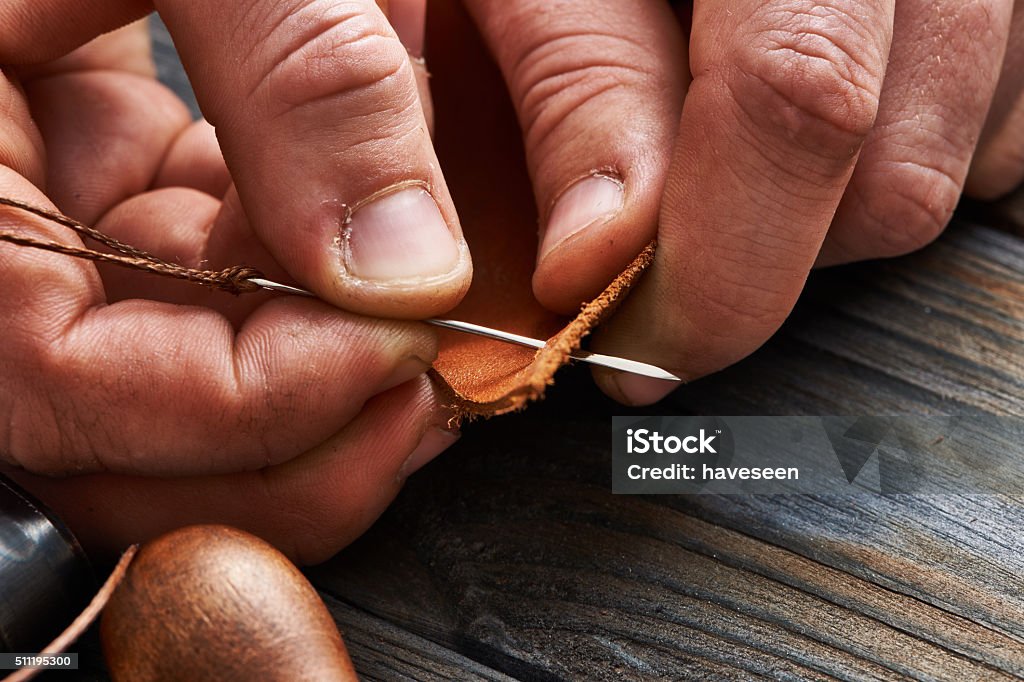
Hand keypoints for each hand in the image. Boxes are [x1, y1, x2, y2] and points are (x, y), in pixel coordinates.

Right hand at [0, 3, 462, 563]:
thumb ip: (299, 77)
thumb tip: (406, 263)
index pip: (70, 391)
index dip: (245, 405)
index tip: (392, 355)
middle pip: (135, 438)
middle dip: (300, 436)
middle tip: (428, 391)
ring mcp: (57, 236)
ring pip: (186, 379)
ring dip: (323, 379)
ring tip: (431, 344)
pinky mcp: (120, 193)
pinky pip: (217, 283)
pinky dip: (312, 289)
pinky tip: (386, 260)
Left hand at [455, 0, 1022, 403]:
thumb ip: (571, 84)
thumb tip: (594, 262)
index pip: (794, 102)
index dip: (715, 269)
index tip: (638, 352)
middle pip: (892, 171)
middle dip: (768, 260)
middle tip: (668, 266)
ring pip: (956, 162)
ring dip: (832, 214)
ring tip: (739, 172)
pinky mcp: (1010, 0)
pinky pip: (1000, 123)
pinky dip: (901, 159)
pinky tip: (824, 128)